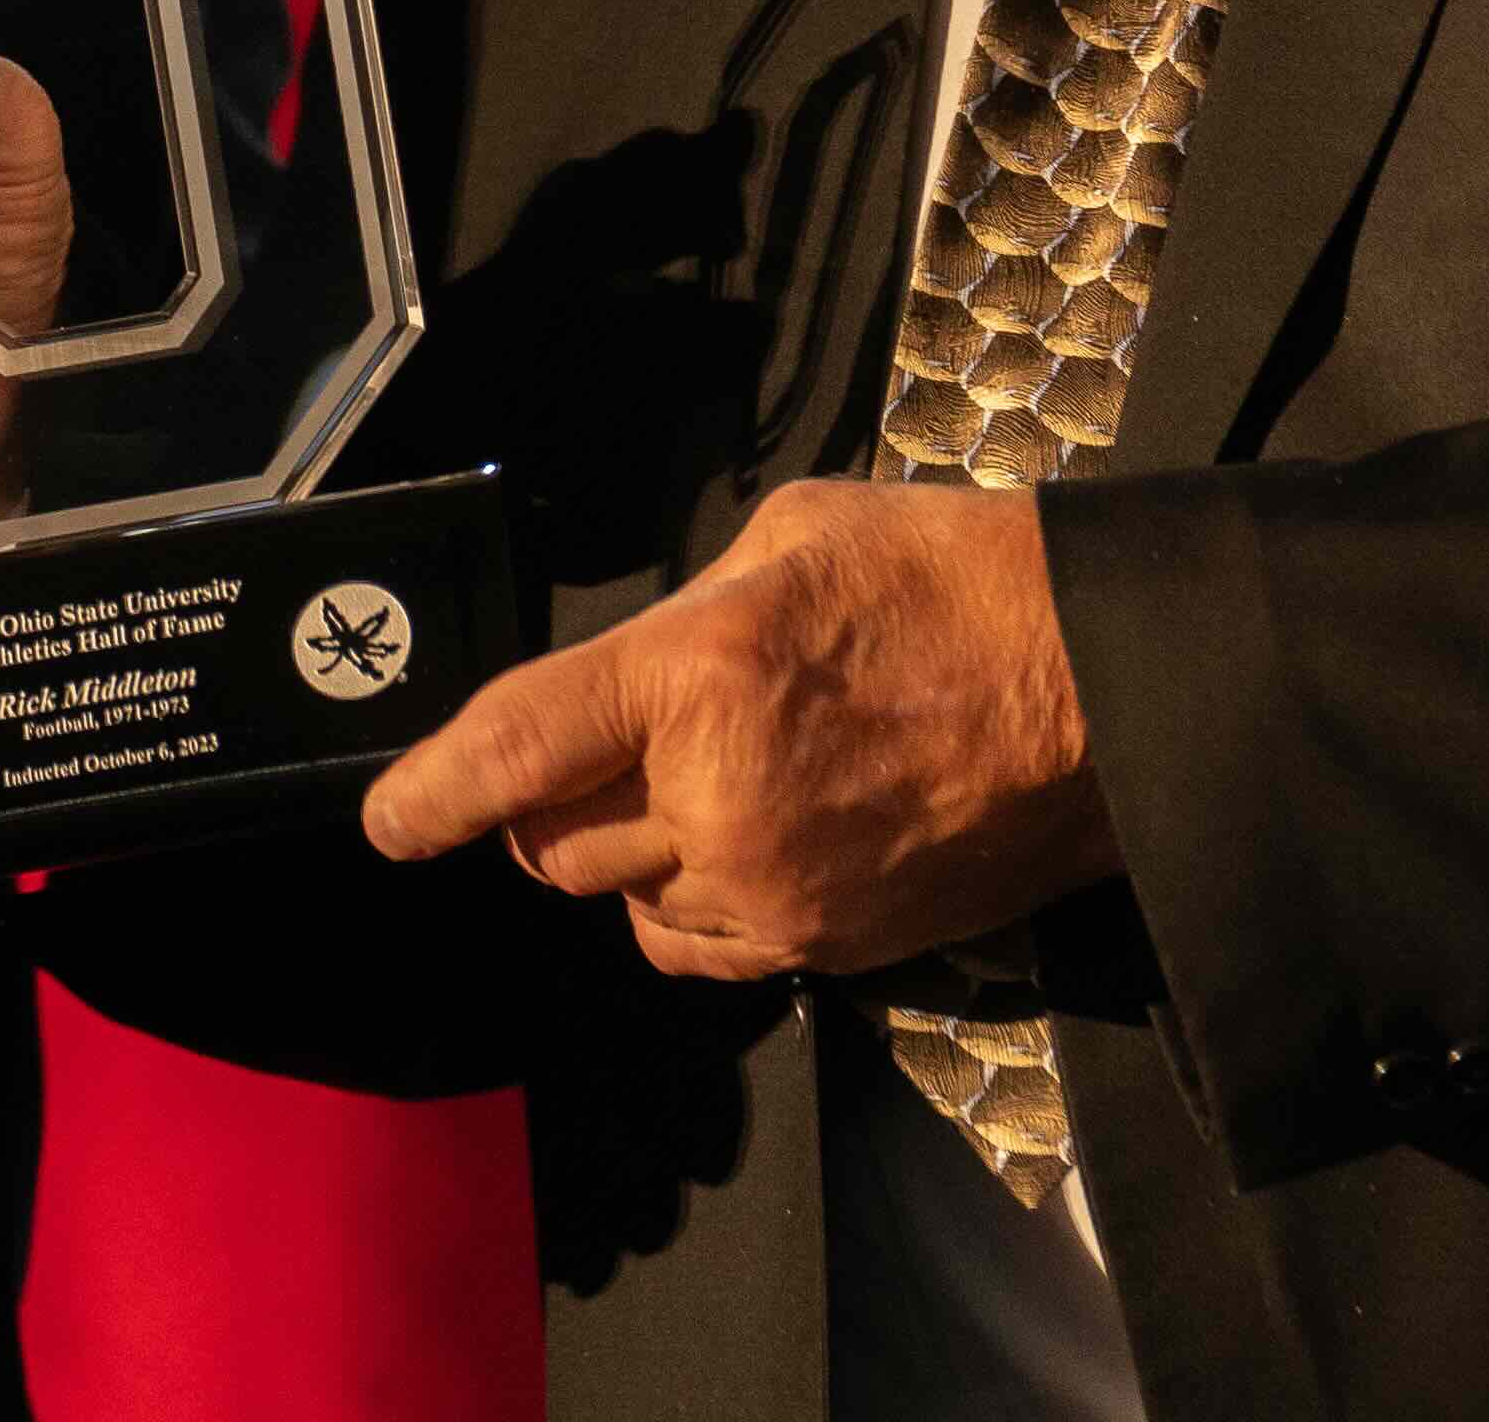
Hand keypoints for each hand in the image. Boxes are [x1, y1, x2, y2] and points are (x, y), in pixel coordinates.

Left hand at [355, 478, 1117, 982]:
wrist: (1101, 692)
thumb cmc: (954, 582)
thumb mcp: (793, 537)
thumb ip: (684, 616)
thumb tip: (626, 684)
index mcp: (699, 672)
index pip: (514, 751)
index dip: (429, 794)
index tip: (387, 822)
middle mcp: (719, 797)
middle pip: (551, 842)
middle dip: (544, 803)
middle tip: (596, 752)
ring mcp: (774, 888)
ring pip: (622, 903)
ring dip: (625, 853)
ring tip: (704, 782)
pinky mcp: (827, 948)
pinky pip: (698, 950)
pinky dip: (687, 906)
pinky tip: (740, 843)